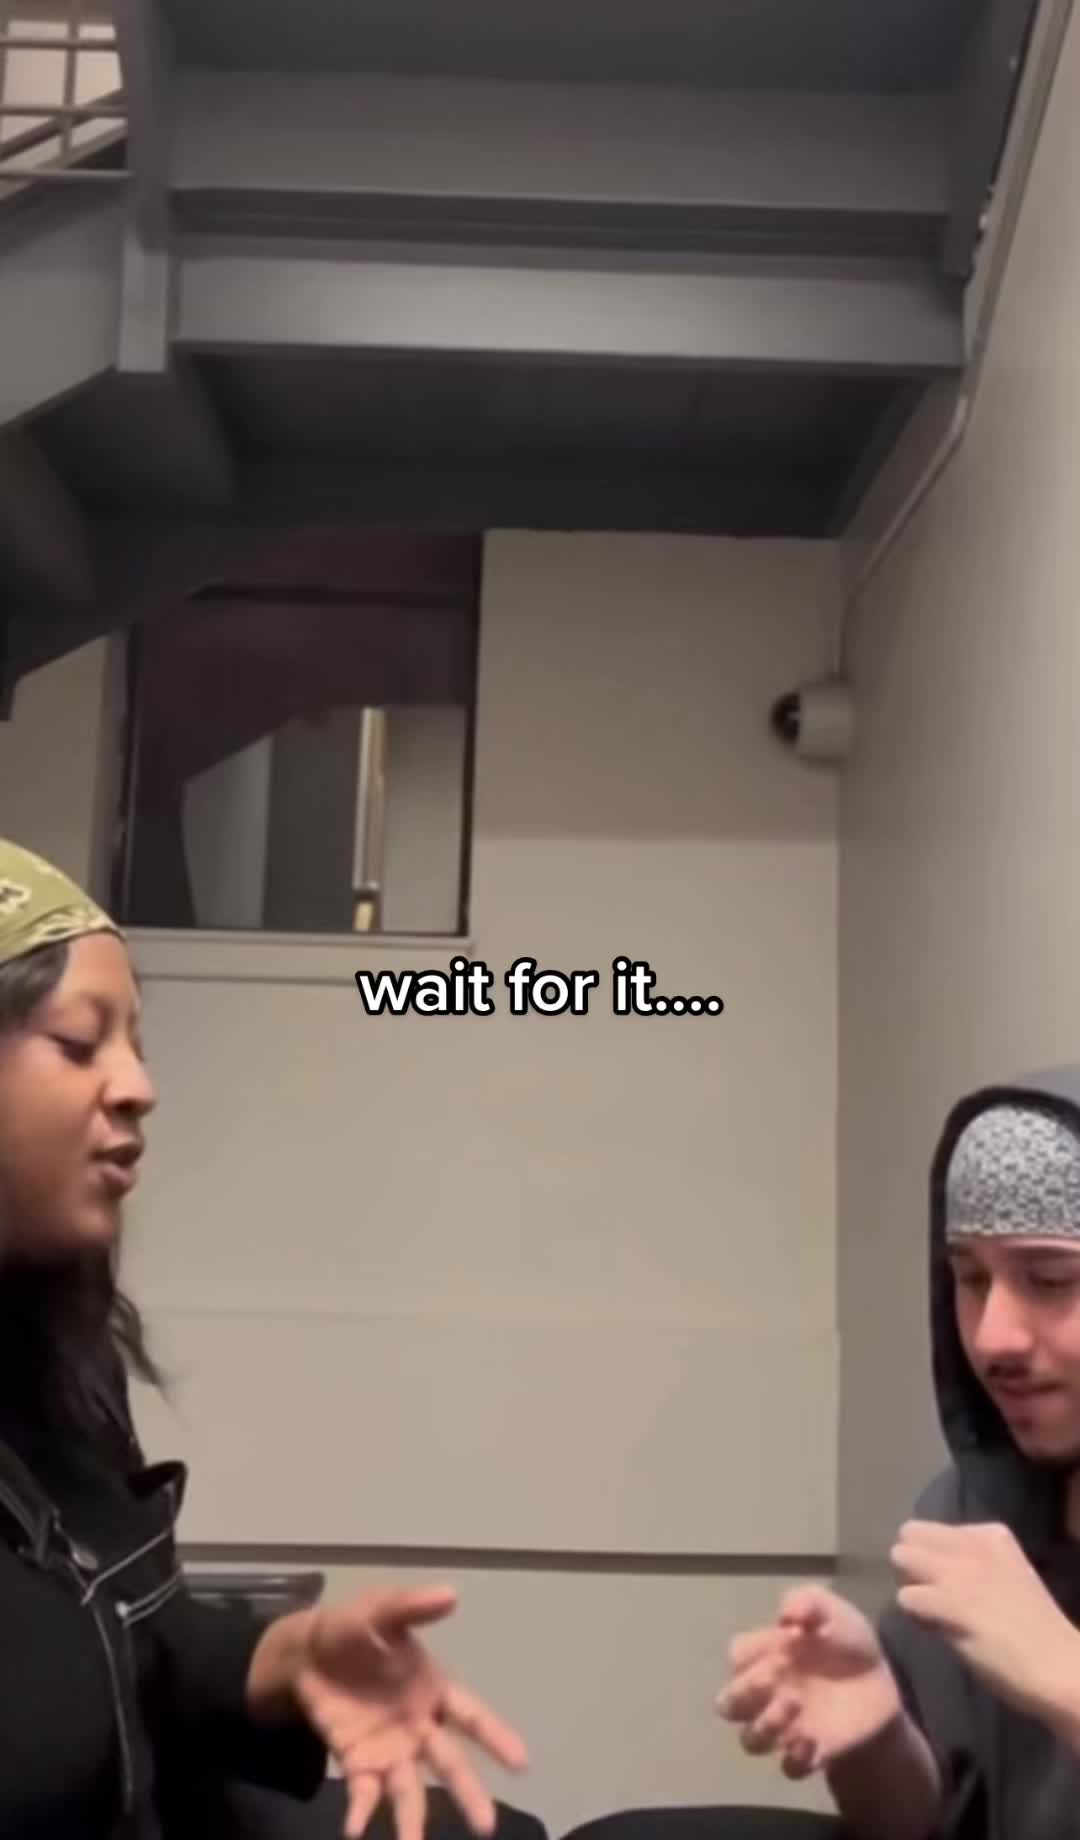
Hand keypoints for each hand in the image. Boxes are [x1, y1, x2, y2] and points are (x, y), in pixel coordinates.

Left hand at [287, 1586, 527, 1839]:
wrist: (304, 1653)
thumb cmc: (352, 1629)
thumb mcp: (380, 1610)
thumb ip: (411, 1606)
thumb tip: (450, 1595)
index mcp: (432, 1689)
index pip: (470, 1715)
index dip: (496, 1737)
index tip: (522, 1763)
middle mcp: (418, 1727)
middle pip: (449, 1763)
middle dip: (468, 1793)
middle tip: (487, 1827)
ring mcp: (389, 1750)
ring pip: (409, 1790)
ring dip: (412, 1820)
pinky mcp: (356, 1763)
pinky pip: (362, 1793)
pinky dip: (361, 1812)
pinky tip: (355, 1831)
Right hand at [716, 1585, 902, 1778]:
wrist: (881, 1683)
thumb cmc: (846, 1641)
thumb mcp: (832, 1610)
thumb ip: (807, 1602)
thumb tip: (786, 1617)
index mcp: (766, 1656)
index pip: (737, 1657)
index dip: (751, 1654)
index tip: (784, 1644)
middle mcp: (766, 1694)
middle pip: (727, 1703)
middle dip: (743, 1694)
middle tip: (774, 1679)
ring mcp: (785, 1727)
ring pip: (750, 1740)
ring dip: (764, 1727)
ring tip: (795, 1706)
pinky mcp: (809, 1754)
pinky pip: (788, 1768)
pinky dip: (795, 1759)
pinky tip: (813, 1742)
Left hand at [891, 1519, 1079, 1722]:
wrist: (1059, 1667)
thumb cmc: (1033, 1630)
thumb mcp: (1004, 1576)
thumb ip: (969, 1564)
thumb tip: (927, 1570)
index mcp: (991, 1534)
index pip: (931, 1530)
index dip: (932, 1559)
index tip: (951, 1587)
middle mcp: (973, 1543)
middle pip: (909, 1535)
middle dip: (912, 1566)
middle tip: (931, 1596)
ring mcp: (961, 1571)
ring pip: (901, 1558)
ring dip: (910, 1587)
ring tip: (933, 1614)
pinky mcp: (951, 1603)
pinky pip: (906, 1597)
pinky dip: (915, 1615)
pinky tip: (938, 1631)